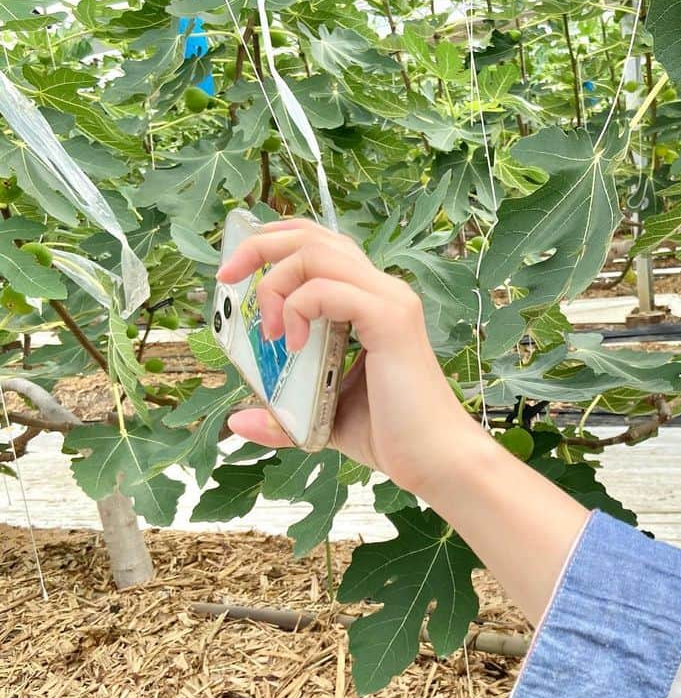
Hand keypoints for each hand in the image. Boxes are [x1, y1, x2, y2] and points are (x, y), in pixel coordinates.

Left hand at [215, 217, 484, 495]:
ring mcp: (389, 301)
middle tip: (227, 279)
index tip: (237, 273)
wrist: (436, 462)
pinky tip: (293, 346)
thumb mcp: (322, 418)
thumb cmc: (391, 437)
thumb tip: (237, 419)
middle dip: (260, 246)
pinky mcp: (389, 320)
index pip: (320, 246)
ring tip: (267, 329)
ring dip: (275, 281)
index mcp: (369, 302)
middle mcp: (382, 291)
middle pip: (313, 236)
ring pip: (317, 252)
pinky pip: (328, 290)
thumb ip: (282, 414)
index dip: (275, 244)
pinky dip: (298, 309)